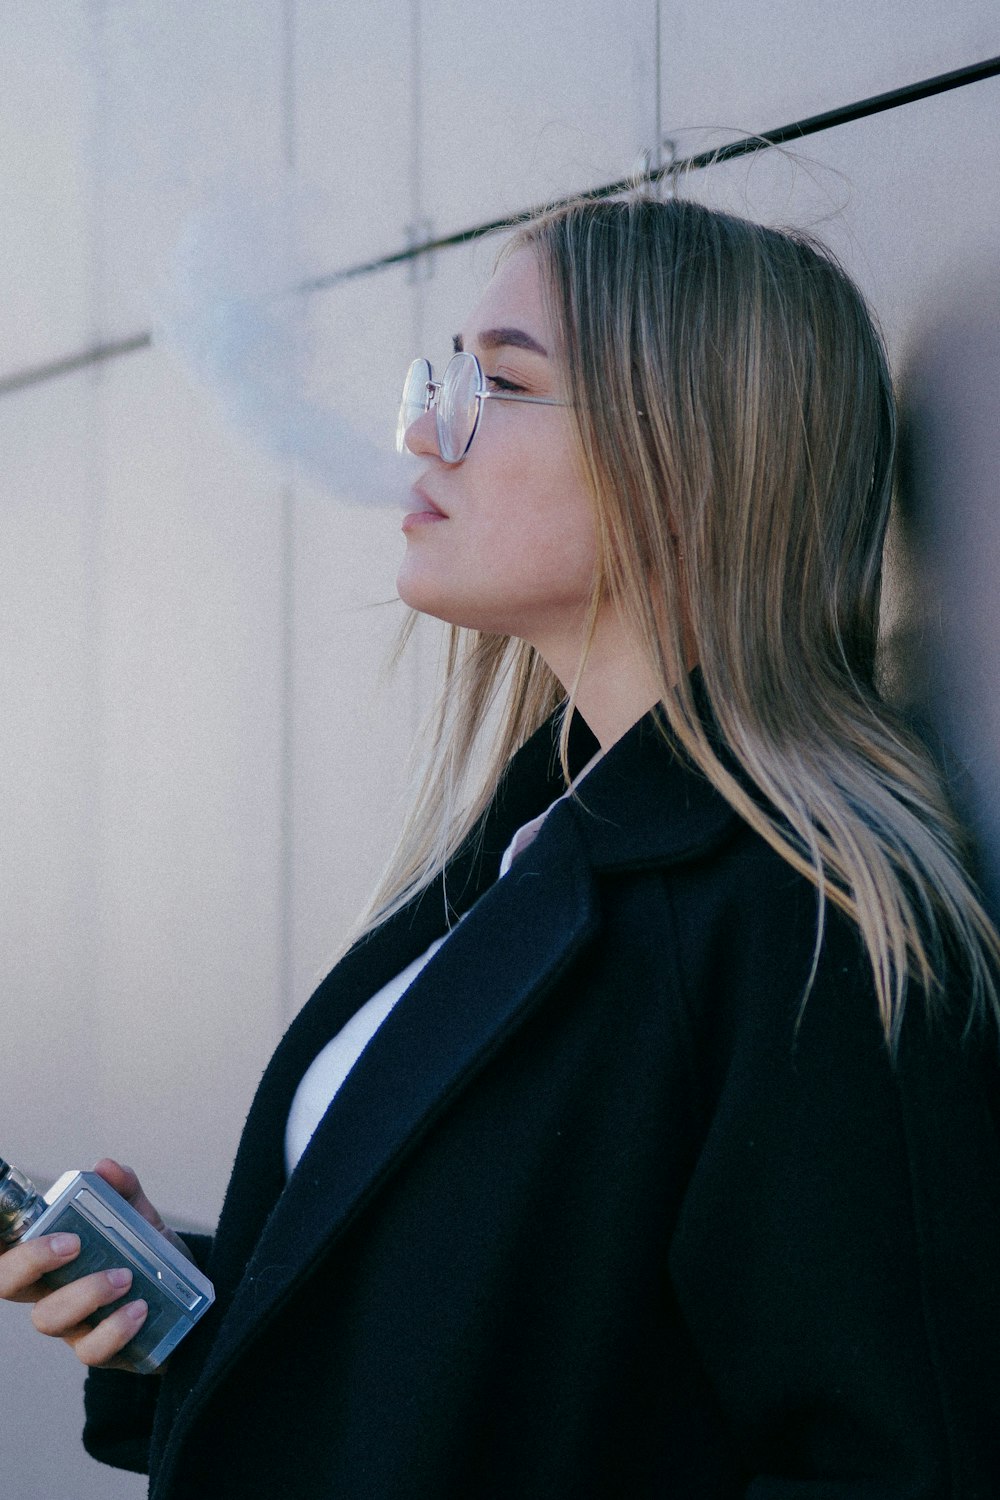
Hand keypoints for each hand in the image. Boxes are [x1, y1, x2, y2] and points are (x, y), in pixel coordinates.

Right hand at [0, 1157, 179, 1370]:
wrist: (190, 1304)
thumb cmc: (150, 1260)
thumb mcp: (141, 1220)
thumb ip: (124, 1192)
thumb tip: (105, 1167)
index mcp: (51, 1255)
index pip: (7, 1246)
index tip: (7, 1221)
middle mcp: (51, 1290)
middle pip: (8, 1283)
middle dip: (30, 1259)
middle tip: (72, 1243)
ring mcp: (71, 1324)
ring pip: (47, 1319)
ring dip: (85, 1293)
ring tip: (126, 1277)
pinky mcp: (98, 1350)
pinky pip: (90, 1350)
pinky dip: (114, 1329)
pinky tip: (139, 1309)